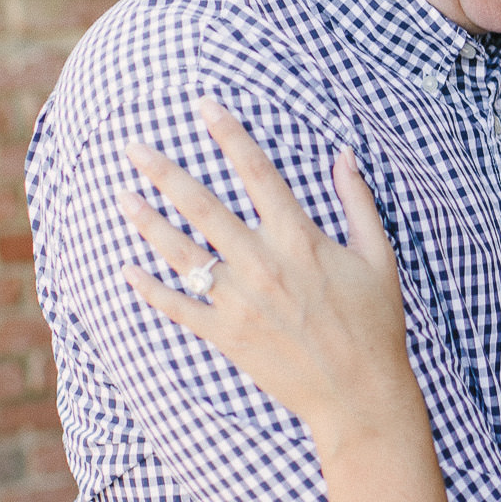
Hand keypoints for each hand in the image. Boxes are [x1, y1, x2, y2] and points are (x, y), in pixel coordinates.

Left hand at [116, 100, 413, 440]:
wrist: (359, 395)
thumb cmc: (376, 324)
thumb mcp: (379, 257)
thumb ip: (358, 202)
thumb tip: (344, 155)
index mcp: (300, 239)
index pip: (258, 172)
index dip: (229, 134)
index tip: (203, 106)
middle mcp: (263, 264)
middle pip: (203, 206)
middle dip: (164, 172)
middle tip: (133, 147)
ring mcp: (240, 302)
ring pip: (181, 253)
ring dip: (147, 222)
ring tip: (122, 197)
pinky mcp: (226, 336)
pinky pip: (178, 307)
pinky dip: (150, 288)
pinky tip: (127, 269)